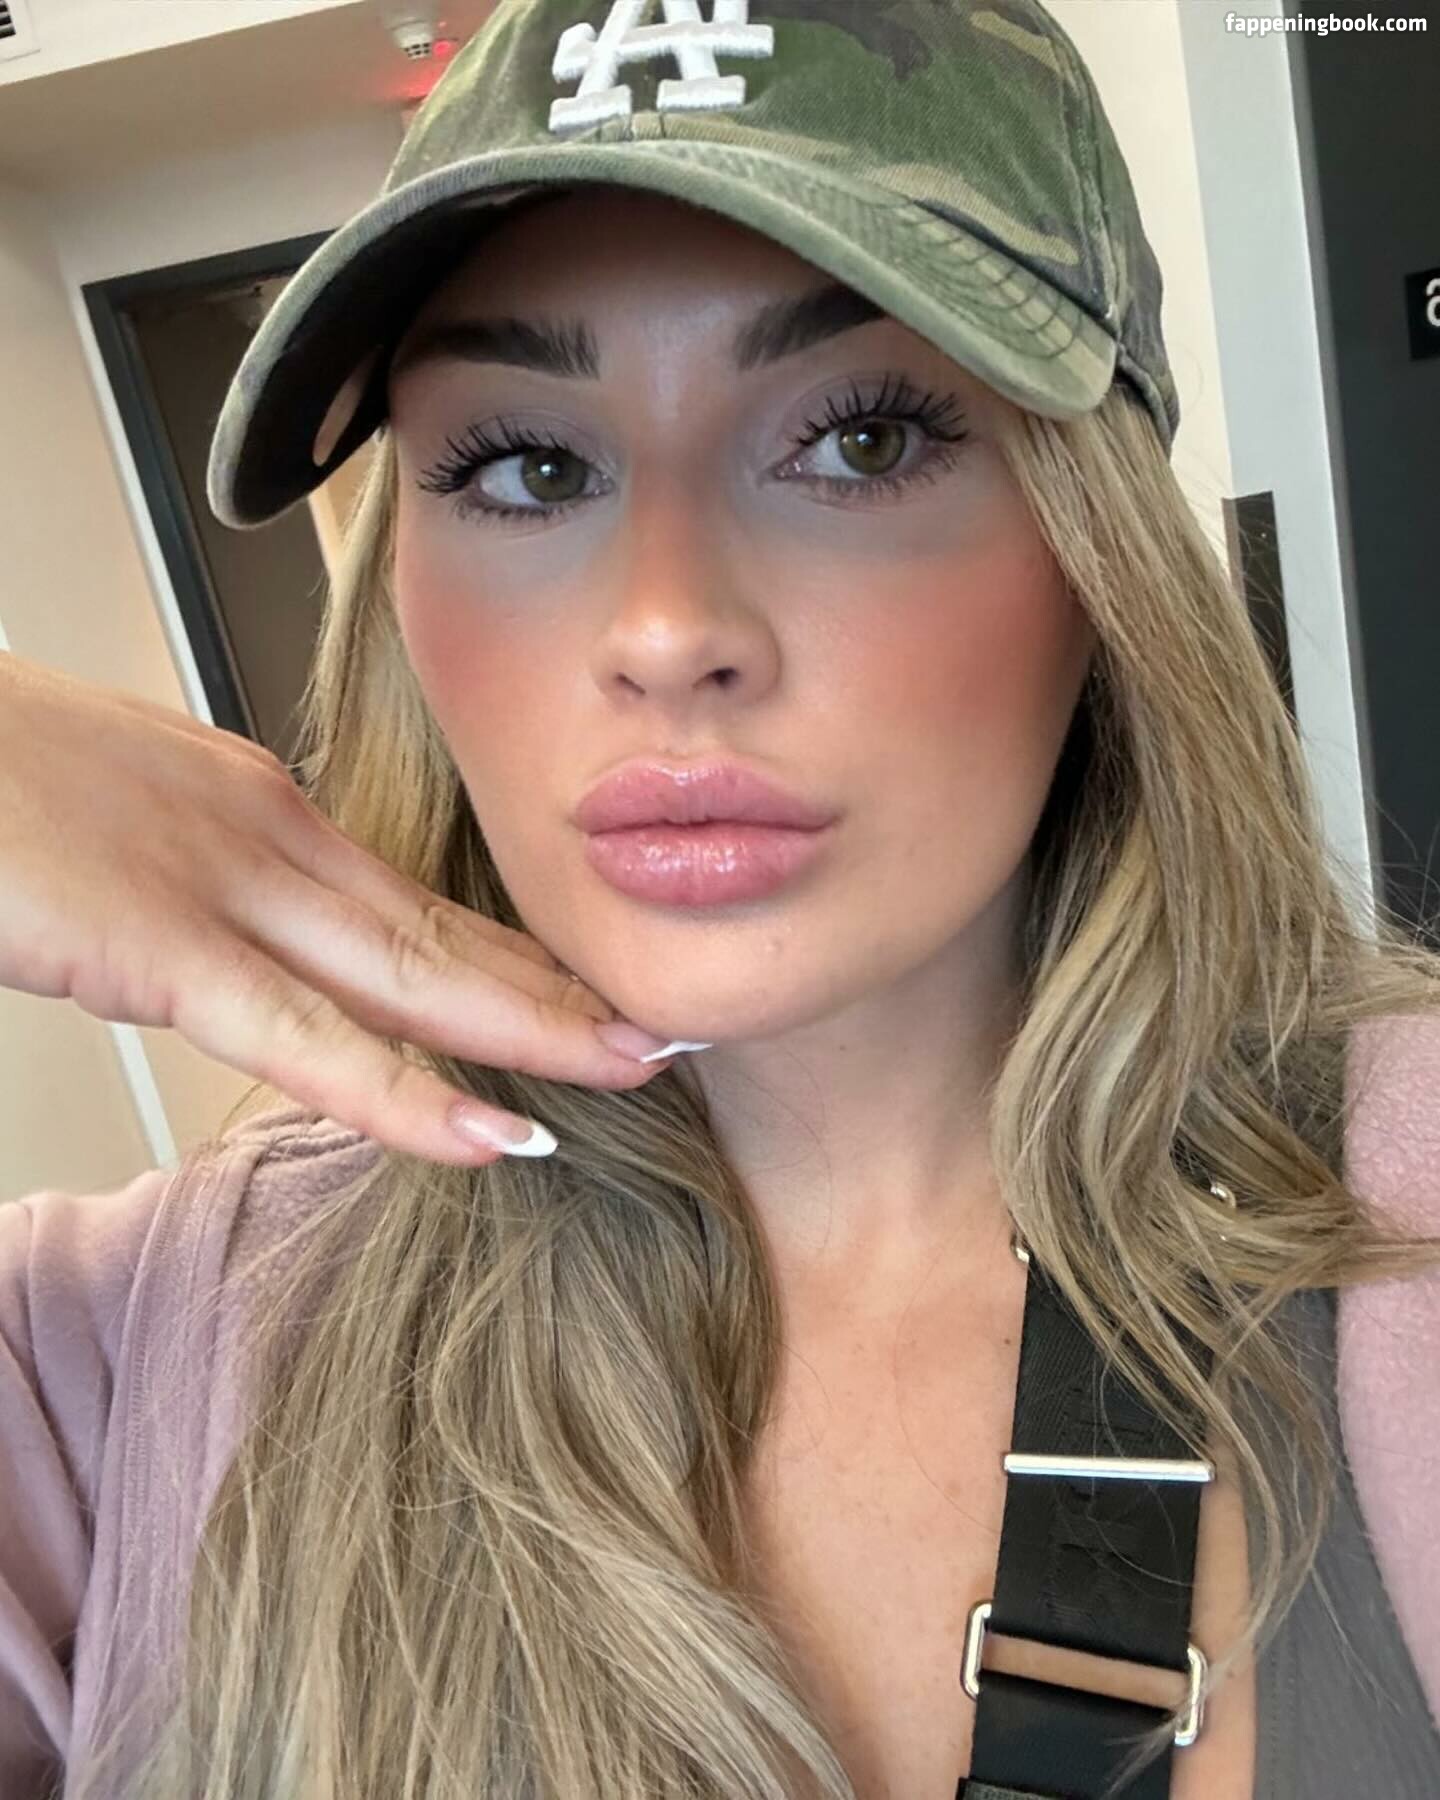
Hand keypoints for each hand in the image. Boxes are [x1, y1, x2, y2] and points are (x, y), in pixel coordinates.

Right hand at [0, 653, 694, 1165]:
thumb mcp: (117, 823)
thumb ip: (192, 884)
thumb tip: (229, 947)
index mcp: (253, 808)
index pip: (411, 899)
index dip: (507, 955)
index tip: (580, 991)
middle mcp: (265, 834)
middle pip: (442, 932)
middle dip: (558, 989)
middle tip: (656, 1024)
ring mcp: (221, 884)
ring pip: (411, 977)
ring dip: (533, 1031)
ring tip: (632, 1069)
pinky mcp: (160, 943)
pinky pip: (308, 1040)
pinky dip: (406, 1094)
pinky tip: (488, 1134)